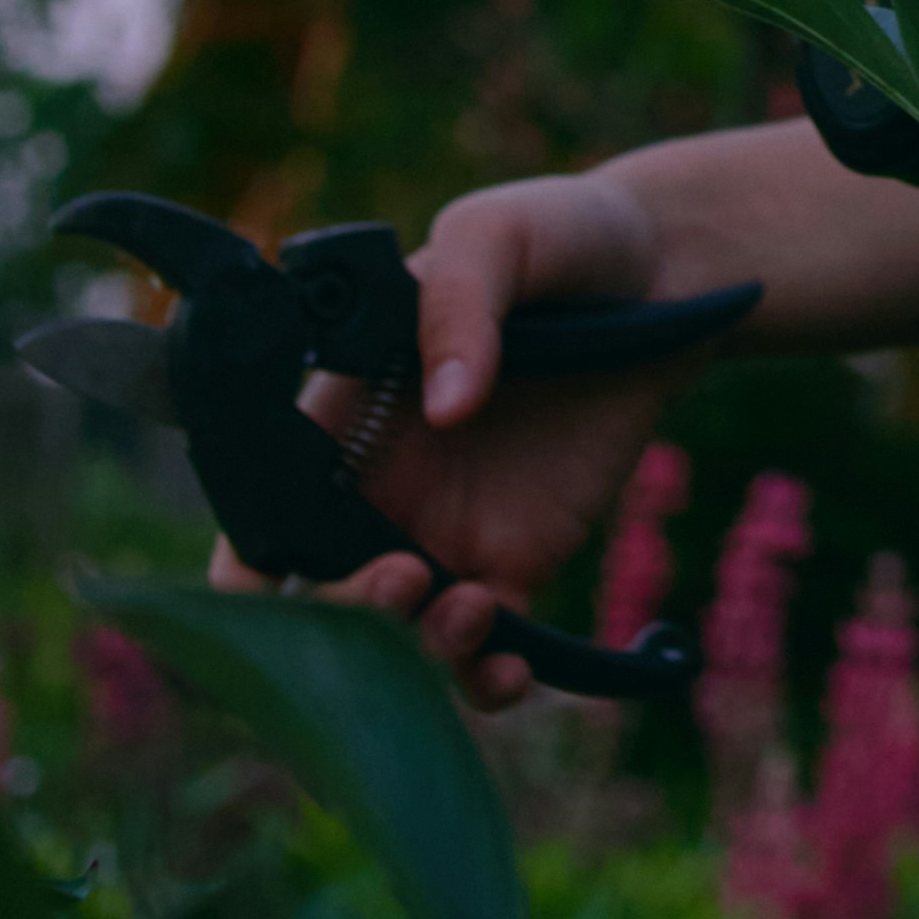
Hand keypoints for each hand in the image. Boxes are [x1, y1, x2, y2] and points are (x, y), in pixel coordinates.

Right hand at [242, 161, 683, 730]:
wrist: (668, 273)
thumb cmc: (561, 238)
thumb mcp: (498, 237)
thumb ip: (458, 303)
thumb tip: (449, 405)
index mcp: (341, 416)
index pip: (260, 513)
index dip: (250, 568)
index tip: (279, 585)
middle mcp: (379, 489)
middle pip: (319, 598)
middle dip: (345, 616)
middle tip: (404, 579)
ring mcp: (446, 530)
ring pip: (398, 639)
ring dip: (419, 655)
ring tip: (473, 609)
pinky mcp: (519, 558)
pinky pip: (485, 647)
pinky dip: (486, 681)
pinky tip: (510, 670)